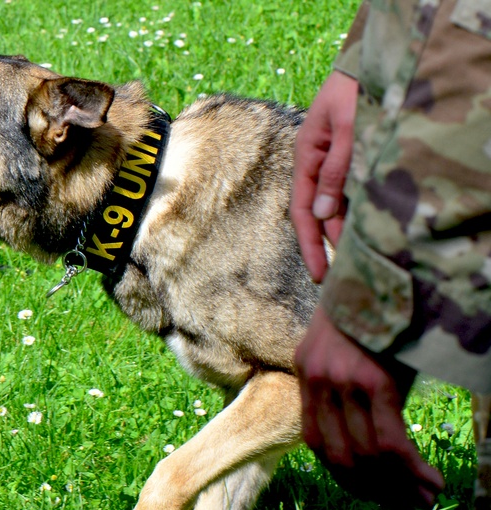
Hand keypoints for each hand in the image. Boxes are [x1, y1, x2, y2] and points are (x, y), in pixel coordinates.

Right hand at [291, 70, 358, 282]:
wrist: (375, 61)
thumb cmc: (358, 90)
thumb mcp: (349, 130)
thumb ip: (338, 171)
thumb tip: (324, 214)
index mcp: (307, 156)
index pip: (304, 210)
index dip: (311, 244)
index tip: (319, 273)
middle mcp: (318, 162)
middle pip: (318, 212)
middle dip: (325, 244)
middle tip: (335, 277)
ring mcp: (334, 160)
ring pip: (336, 204)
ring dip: (343, 230)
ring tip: (352, 259)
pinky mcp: (352, 157)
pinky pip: (350, 191)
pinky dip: (356, 210)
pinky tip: (364, 228)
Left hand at [295, 307, 444, 509]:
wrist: (386, 267)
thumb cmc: (378, 310)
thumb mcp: (352, 348)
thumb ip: (352, 388)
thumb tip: (378, 437)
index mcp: (307, 374)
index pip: (317, 443)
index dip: (344, 476)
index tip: (371, 494)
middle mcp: (317, 381)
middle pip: (339, 456)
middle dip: (373, 490)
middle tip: (403, 507)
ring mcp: (341, 382)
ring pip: (365, 455)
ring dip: (398, 486)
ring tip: (424, 500)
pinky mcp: (372, 382)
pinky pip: (389, 441)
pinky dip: (411, 469)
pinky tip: (430, 481)